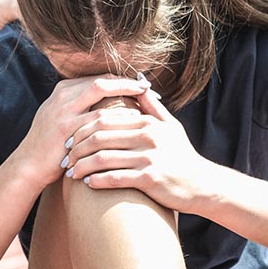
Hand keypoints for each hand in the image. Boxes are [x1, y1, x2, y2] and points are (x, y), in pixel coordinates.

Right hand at [13, 73, 152, 188]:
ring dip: (126, 92)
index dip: (122, 80)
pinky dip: (118, 114)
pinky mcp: (66, 127)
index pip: (98, 78)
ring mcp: (63, 110)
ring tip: (148, 99)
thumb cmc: (49, 146)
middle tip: (150, 87)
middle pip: (101, 79)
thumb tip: (105, 101)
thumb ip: (78, 107)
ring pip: (101, 90)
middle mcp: (62, 95)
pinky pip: (99, 116)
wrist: (28, 166)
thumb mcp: (59, 119)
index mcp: (62, 90)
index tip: (141, 85)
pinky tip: (134, 118)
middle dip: (128, 82)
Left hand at [63, 89, 216, 211]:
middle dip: (77, 148)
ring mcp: (149, 157)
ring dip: (82, 166)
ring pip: (103, 158)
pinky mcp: (150, 179)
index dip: (82, 129)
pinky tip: (87, 184)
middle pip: (100, 137)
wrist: (202, 185)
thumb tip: (137, 84)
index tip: (69, 139)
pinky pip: (115, 178)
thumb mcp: (170, 126)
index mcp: (147, 122)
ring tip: (71, 173)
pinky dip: (97, 180)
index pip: (105, 119)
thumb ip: (151, 107)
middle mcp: (147, 136)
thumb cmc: (182, 156)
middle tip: (65, 157)